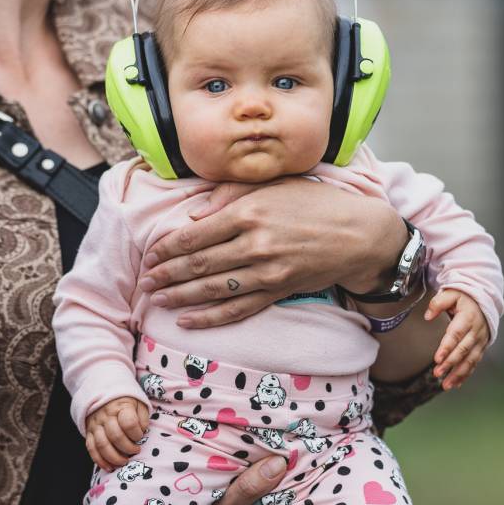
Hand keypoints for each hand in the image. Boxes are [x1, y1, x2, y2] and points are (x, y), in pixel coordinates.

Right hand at [84, 397, 149, 471]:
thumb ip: (143, 418)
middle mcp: (106, 416)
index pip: (129, 423)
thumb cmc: (126, 404)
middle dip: (128, 448)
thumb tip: (142, 432)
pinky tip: (110, 467)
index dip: (136, 434)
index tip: (140, 437)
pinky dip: (100, 461)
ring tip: (124, 461)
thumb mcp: (139, 404)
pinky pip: (91, 449)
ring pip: (102, 445)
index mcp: (121, 407)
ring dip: (114, 458)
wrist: (104, 396)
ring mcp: (95, 425)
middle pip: (115, 436)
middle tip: (135, 451)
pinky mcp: (89, 433)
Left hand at [140, 177, 406, 329]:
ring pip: (213, 289)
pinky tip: (188, 321)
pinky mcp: (278, 290)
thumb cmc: (314, 202)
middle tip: (145, 280)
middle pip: (199, 264)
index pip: (195, 234)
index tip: (150, 255)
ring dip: (181, 296)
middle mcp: (254, 243)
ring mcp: (267, 271)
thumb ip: (229, 193)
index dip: (168, 248)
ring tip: (158, 299)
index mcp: (249, 211)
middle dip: (167, 274)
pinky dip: (210, 318)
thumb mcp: (273, 183)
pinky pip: (238, 309)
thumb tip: (193, 215)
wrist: (359, 234)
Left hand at [425, 289, 486, 389]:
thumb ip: (438, 303)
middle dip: (450, 363)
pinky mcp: (481, 347)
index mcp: (467, 318)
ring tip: (445, 385)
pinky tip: (456, 383)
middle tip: (437, 373)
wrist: (485, 300)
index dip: (447, 347)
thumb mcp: (451, 293)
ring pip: (470, 360)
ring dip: (458, 374)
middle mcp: (476, 331)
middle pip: (463, 350)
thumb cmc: (465, 298)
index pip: (456, 335)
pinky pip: (474, 363)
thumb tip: (427, 316)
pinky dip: (466, 374)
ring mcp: (480, 341)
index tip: (437, 358)